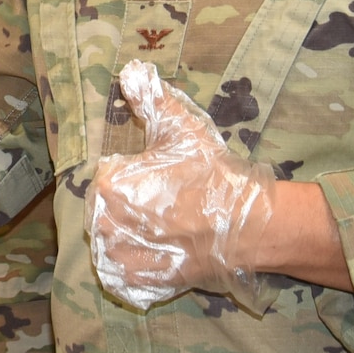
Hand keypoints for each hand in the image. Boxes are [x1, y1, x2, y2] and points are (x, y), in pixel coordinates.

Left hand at [87, 60, 275, 310]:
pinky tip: (156, 254)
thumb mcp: (181, 127)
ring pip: (110, 245)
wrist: (249, 223)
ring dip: (126, 238)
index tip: (155, 177)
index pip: (105, 177)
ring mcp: (125, 257)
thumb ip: (150, 98)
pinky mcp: (143, 283)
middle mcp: (109, 223)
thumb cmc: (213, 173)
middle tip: (163, 204)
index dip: (130, 175)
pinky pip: (123, 276)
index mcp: (110, 185)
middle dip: (127, 207)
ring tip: (159, 229)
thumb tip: (129, 69)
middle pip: (104, 212)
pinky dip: (133, 270)